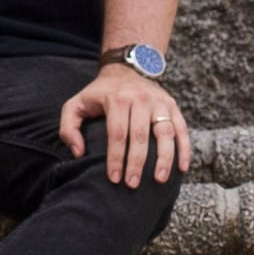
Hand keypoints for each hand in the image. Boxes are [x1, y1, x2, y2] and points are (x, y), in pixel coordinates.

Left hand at [67, 63, 187, 186]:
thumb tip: (79, 153)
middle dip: (137, 163)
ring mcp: (160, 102)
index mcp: (117, 100)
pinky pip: (182, 129)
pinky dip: (184, 149)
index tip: (114, 178)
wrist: (125, 70)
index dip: (116, 158)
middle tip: (132, 184)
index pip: (117, 134)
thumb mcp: (75, 105)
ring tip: (159, 180)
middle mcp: (141, 99)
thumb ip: (69, 128)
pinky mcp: (173, 105)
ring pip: (166, 133)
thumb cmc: (98, 94)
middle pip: (141, 136)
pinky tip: (182, 168)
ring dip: (164, 158)